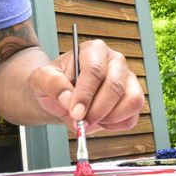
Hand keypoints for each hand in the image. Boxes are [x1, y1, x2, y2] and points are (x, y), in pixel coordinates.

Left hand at [29, 39, 144, 133]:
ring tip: (89, 120)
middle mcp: (115, 61)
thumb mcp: (42, 79)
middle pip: (115, 87)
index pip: (95, 71)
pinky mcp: (133, 99)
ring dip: (109, 118)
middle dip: (96, 110)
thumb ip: (52, 84)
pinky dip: (115, 125)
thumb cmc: (54, 84)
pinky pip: (132, 117)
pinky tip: (99, 121)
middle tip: (81, 122)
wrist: (61, 95)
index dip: (85, 95)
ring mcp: (128, 80)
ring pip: (131, 101)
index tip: (75, 113)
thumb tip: (68, 98)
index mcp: (94, 50)